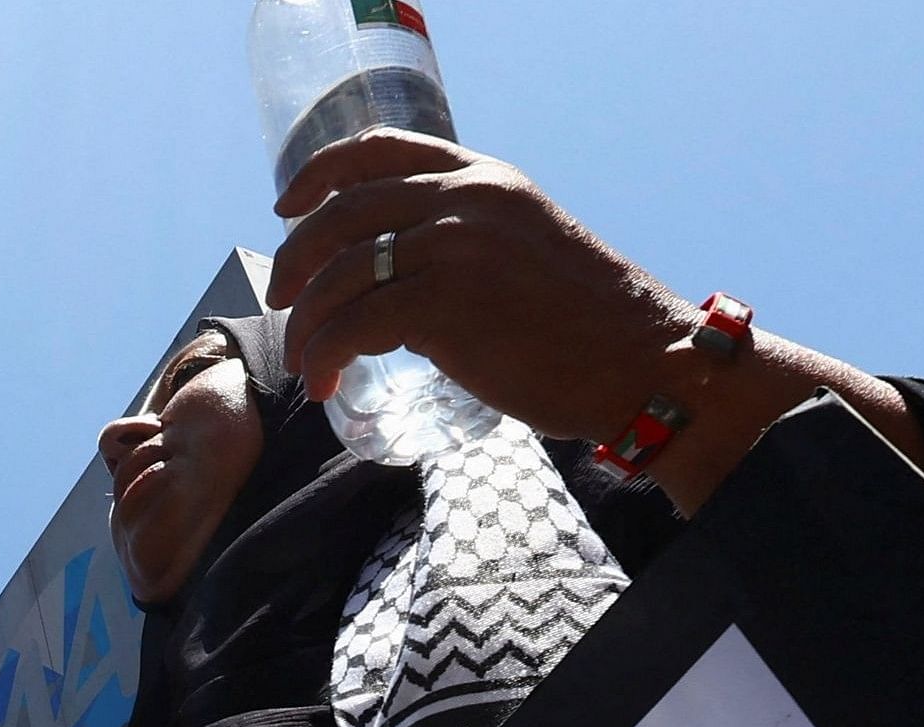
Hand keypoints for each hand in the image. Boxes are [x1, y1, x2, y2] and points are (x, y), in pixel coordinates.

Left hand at [269, 132, 688, 446]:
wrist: (642, 360)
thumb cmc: (590, 324)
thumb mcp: (527, 247)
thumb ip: (473, 240)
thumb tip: (407, 276)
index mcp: (485, 177)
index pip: (379, 149)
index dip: (318, 174)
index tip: (286, 207)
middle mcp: (465, 199)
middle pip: (341, 213)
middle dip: (295, 259)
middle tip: (281, 299)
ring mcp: (454, 248)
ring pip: (340, 275)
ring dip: (305, 322)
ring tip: (305, 360)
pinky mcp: (446, 306)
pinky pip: (353, 326)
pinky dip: (324, 355)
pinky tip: (324, 381)